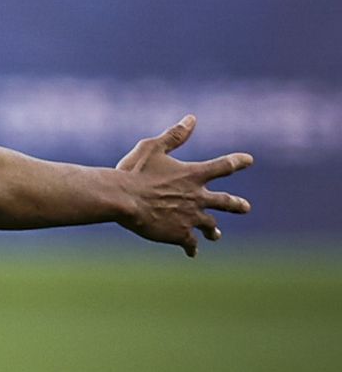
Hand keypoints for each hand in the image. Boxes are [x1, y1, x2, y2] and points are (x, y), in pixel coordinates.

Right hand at [115, 115, 252, 256]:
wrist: (123, 200)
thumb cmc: (134, 171)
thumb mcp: (153, 148)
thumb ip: (175, 136)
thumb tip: (192, 119)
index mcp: (193, 175)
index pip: (223, 166)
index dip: (237, 162)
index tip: (249, 160)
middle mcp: (197, 197)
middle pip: (225, 201)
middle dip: (236, 204)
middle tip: (246, 207)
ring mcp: (190, 217)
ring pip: (210, 225)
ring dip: (213, 230)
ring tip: (216, 235)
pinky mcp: (179, 234)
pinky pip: (191, 243)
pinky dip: (192, 248)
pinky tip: (192, 253)